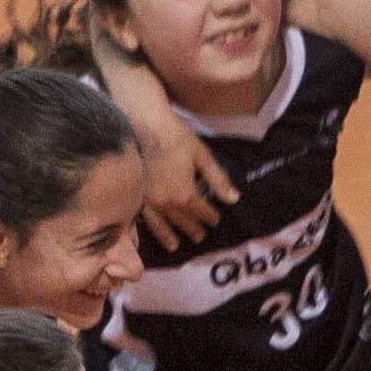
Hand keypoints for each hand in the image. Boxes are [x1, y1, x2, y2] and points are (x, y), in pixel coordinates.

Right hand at [91, 24, 237, 226]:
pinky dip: (149, 229)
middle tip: (200, 237)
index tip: (216, 220)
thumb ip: (218, 180)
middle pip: (183, 221)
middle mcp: (166, 203)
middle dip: (194, 229)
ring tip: (177, 246)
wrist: (144, 125)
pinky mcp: (136, 195)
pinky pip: (143, 218)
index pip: (202, 212)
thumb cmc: (176, 137)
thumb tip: (234, 199)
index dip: (211, 217)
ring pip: (163, 225)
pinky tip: (150, 234)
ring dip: (171, 236)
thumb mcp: (203, 157)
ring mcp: (148, 201)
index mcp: (185, 194)